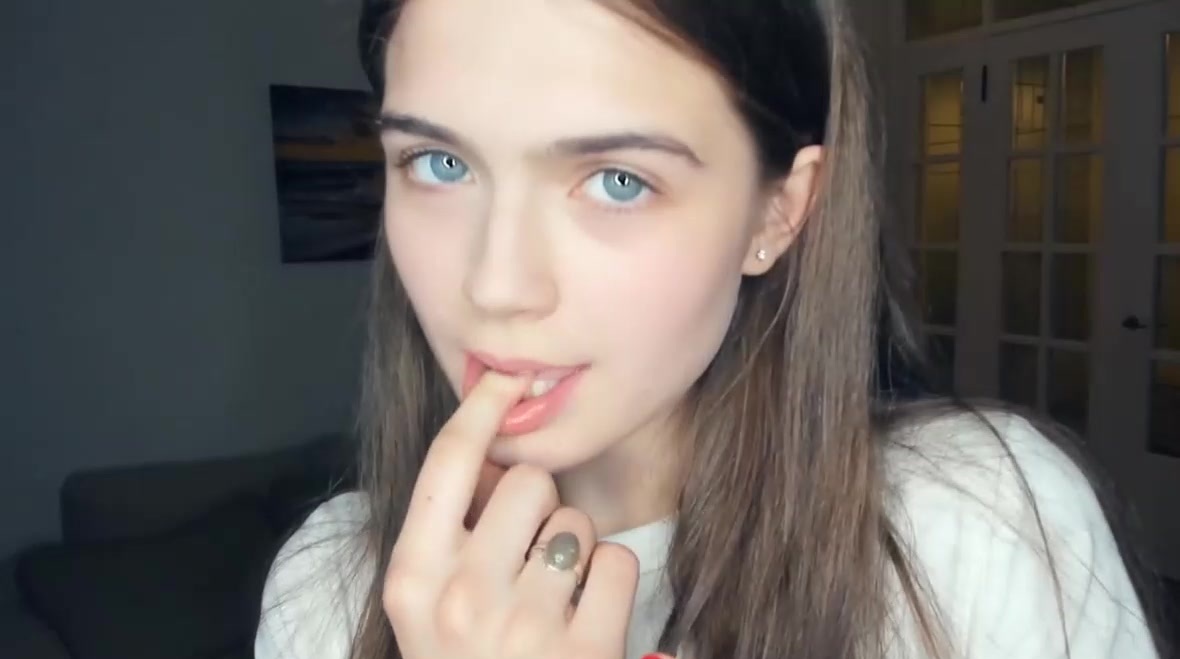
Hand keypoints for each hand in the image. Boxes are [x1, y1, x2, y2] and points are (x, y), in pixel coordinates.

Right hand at [384, 372, 641, 658]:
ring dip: (572, 551)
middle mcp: (460, 597)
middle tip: (528, 560)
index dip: (478, 408)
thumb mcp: (429, 609)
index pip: (446, 463)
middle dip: (538, 509)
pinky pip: (613, 562)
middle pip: (527, 483)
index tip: (501, 379)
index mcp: (412, 579)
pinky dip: (609, 585)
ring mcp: (523, 626)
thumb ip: (449, 536)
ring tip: (553, 602)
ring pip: (574, 521)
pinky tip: (586, 621)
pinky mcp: (585, 651)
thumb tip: (499, 460)